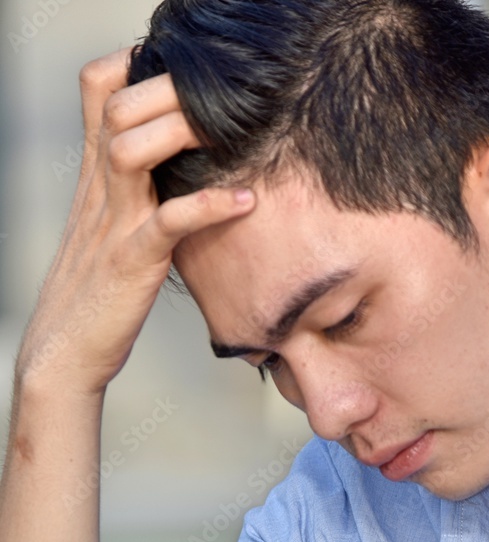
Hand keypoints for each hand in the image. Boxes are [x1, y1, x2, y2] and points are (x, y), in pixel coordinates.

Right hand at [16, 48, 254, 395]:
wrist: (65, 350)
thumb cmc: (94, 293)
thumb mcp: (108, 228)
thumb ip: (131, 191)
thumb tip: (173, 169)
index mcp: (95, 180)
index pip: (98, 96)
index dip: (135, 66)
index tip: (183, 73)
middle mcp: (100, 191)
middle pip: (118, 108)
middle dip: (169, 89)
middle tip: (223, 93)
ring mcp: (114, 224)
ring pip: (133, 151)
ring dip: (185, 132)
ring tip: (234, 130)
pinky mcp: (132, 261)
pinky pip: (170, 221)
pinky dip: (210, 207)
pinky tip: (246, 202)